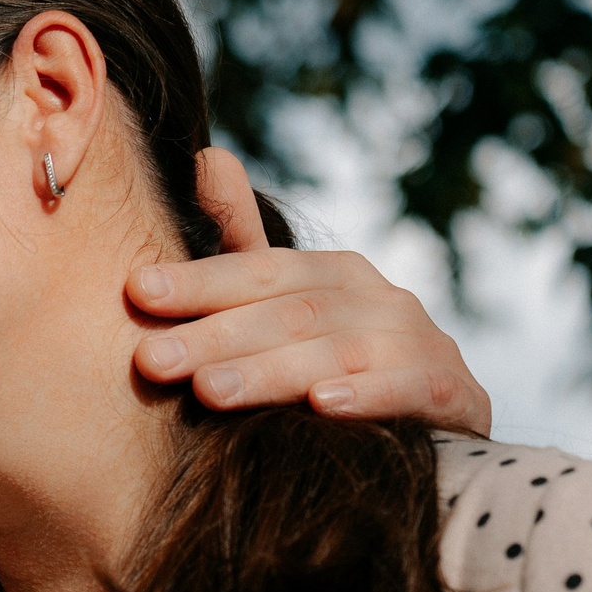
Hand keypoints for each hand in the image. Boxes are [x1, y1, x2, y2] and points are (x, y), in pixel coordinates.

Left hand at [128, 148, 490, 434]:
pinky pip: (411, 389)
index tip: (137, 291)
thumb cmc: (342, 370)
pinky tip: (324, 408)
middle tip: (150, 359)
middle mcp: (381, 300)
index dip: (199, 281)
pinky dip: (369, 395)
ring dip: (270, 372)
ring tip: (209, 391)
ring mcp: (423, 345)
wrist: (438, 436)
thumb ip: (244, 246)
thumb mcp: (288, 309)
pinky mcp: (454, 394)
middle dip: (216, 336)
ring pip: (338, 352)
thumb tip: (206, 155)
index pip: (259, 272)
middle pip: (290, 313)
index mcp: (335, 275)